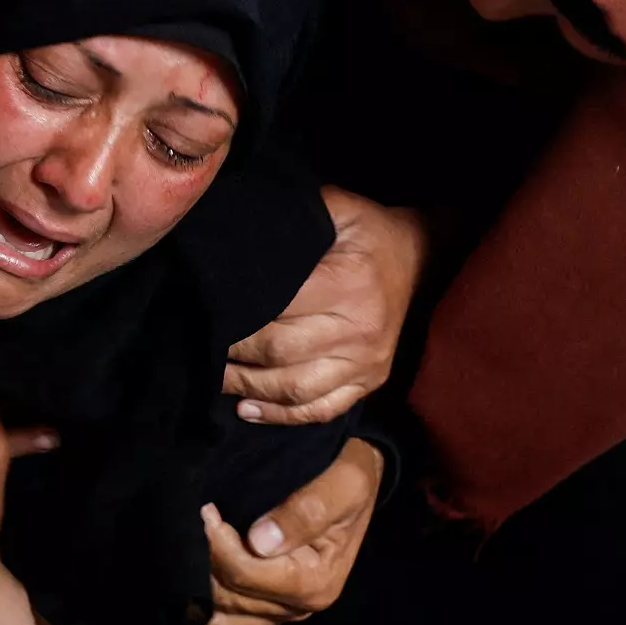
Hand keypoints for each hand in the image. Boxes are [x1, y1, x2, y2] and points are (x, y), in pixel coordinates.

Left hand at [189, 438, 384, 624]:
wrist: (355, 484)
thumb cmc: (348, 479)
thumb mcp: (342, 486)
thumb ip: (305, 511)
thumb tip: (259, 541)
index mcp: (315, 582)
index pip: (246, 573)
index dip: (218, 545)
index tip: (206, 511)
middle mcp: (300, 608)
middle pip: (231, 599)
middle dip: (202, 563)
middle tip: (191, 522)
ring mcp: (286, 614)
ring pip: (227, 624)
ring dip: (197, 601)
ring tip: (174, 568)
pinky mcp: (276, 612)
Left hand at [225, 187, 424, 424]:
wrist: (423, 258)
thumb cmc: (369, 232)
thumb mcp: (339, 208)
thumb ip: (294, 216)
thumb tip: (239, 230)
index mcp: (349, 283)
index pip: (278, 309)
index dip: (237, 317)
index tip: (207, 312)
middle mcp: (361, 330)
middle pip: (281, 354)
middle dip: (234, 354)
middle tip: (202, 344)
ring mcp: (368, 362)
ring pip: (297, 390)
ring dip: (249, 388)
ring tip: (216, 377)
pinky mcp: (370, 381)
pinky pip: (322, 410)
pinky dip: (281, 416)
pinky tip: (248, 409)